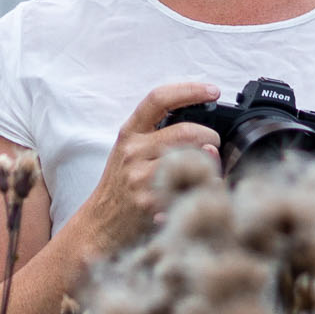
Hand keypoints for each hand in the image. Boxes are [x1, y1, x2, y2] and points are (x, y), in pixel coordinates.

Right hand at [78, 81, 222, 253]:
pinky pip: (191, 187)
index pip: (159, 99)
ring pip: (192, 159)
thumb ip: (159, 135)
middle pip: (186, 131)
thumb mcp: (130, 151)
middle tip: (213, 144)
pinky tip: (201, 189)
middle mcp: (133, 151)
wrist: (101, 223)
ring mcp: (141, 177)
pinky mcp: (151, 202)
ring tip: (208, 167)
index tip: (213, 91)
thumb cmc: (121, 185)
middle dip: (210, 136)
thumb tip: (205, 136)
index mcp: (130, 133)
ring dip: (211, 162)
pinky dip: (205, 187)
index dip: (190, 91)